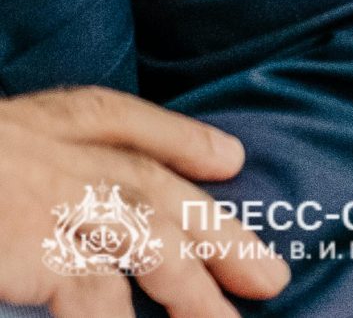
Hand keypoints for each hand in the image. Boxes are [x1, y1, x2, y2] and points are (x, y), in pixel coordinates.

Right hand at [0, 88, 287, 317]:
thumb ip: (22, 162)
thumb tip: (60, 203)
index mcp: (42, 121)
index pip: (121, 120)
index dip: (181, 139)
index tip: (232, 160)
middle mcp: (58, 152)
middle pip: (155, 188)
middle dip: (218, 232)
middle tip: (270, 275)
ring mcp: (51, 198)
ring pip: (147, 241)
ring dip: (192, 287)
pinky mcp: (30, 244)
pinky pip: (93, 290)